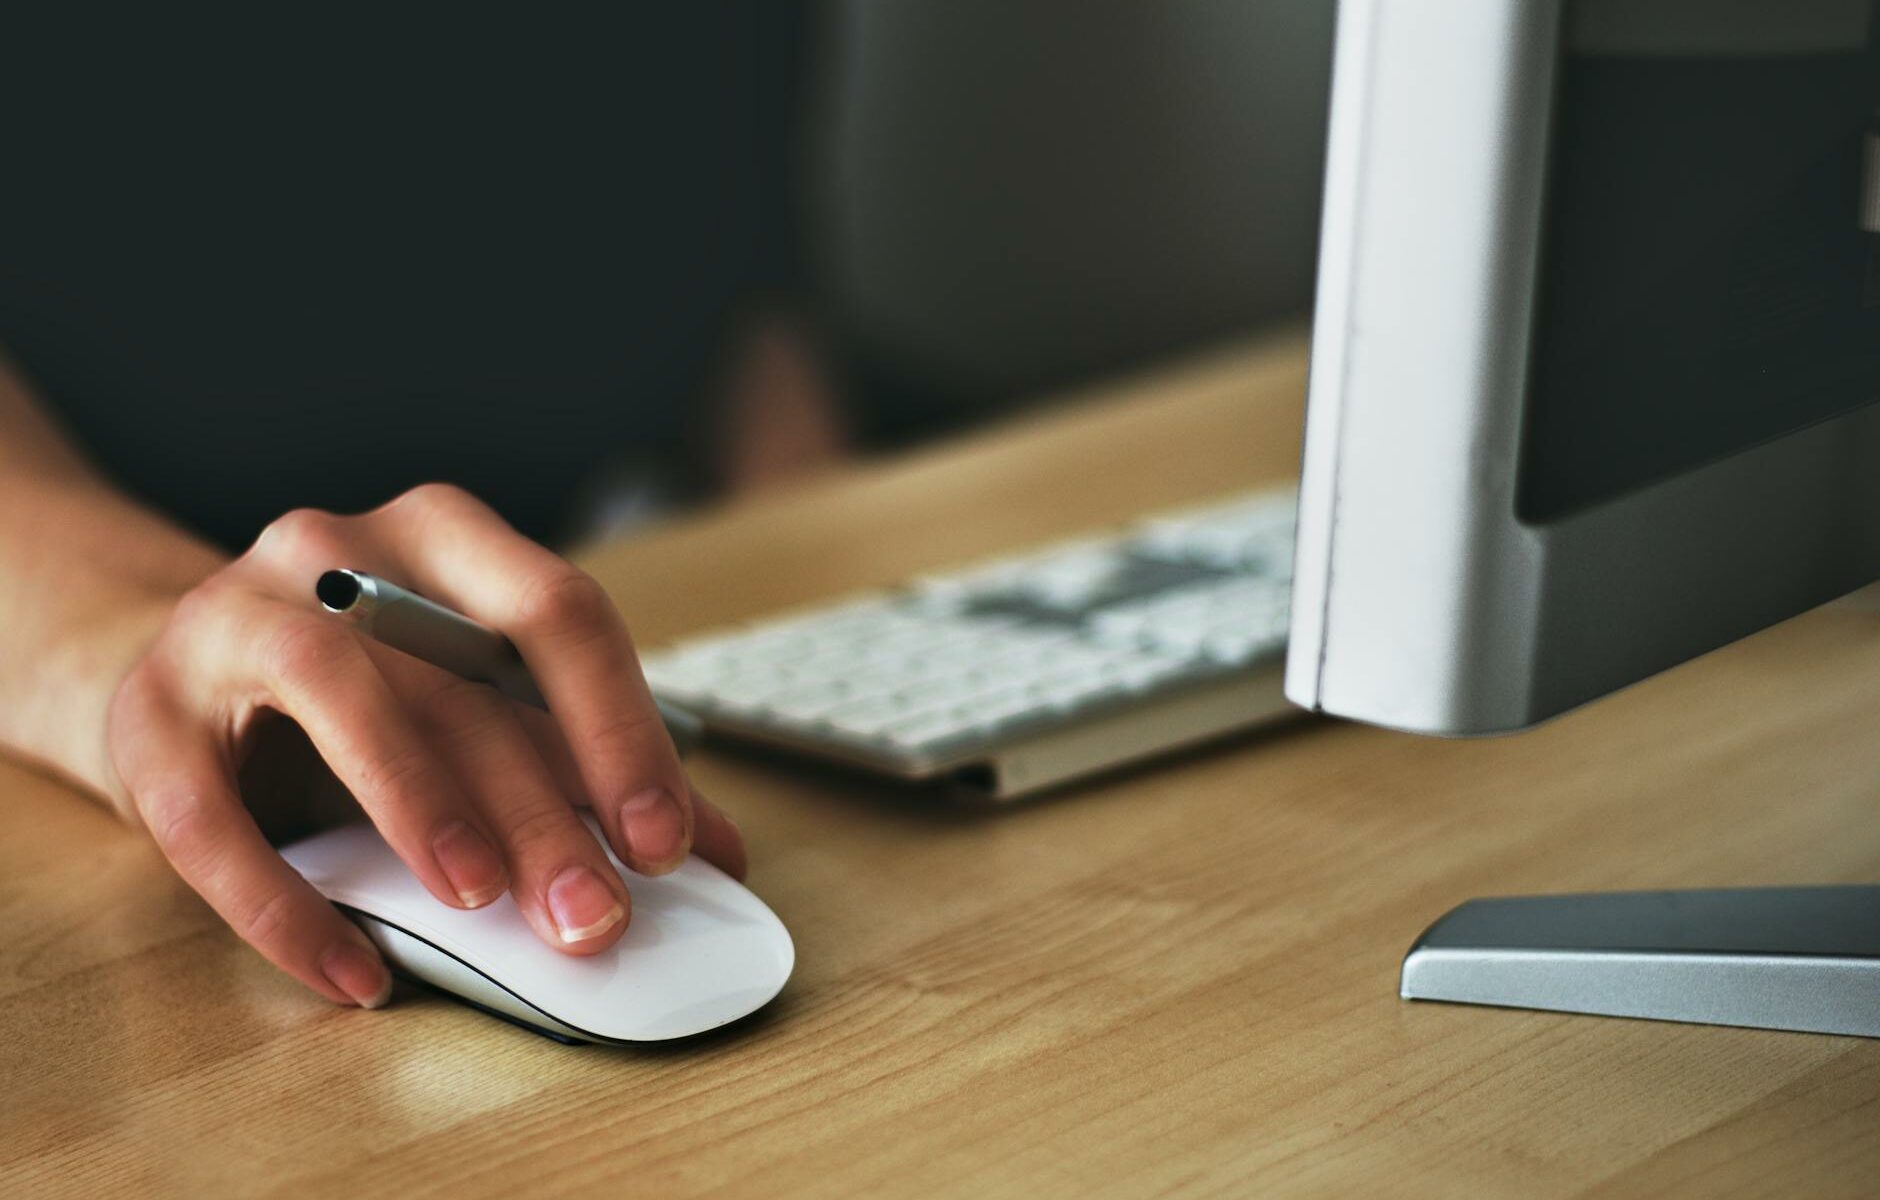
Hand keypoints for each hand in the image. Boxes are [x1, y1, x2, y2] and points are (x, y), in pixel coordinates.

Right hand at [105, 483, 745, 1007]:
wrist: (185, 675)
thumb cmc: (367, 693)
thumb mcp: (480, 706)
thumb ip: (587, 765)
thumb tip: (717, 852)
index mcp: (446, 539)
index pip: (557, 612)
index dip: (620, 729)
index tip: (667, 841)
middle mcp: (338, 551)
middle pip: (459, 675)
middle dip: (541, 807)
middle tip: (594, 915)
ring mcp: (230, 618)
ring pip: (336, 692)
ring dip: (420, 802)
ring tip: (480, 902)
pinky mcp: (146, 715)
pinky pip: (209, 816)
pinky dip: (286, 905)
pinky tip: (355, 974)